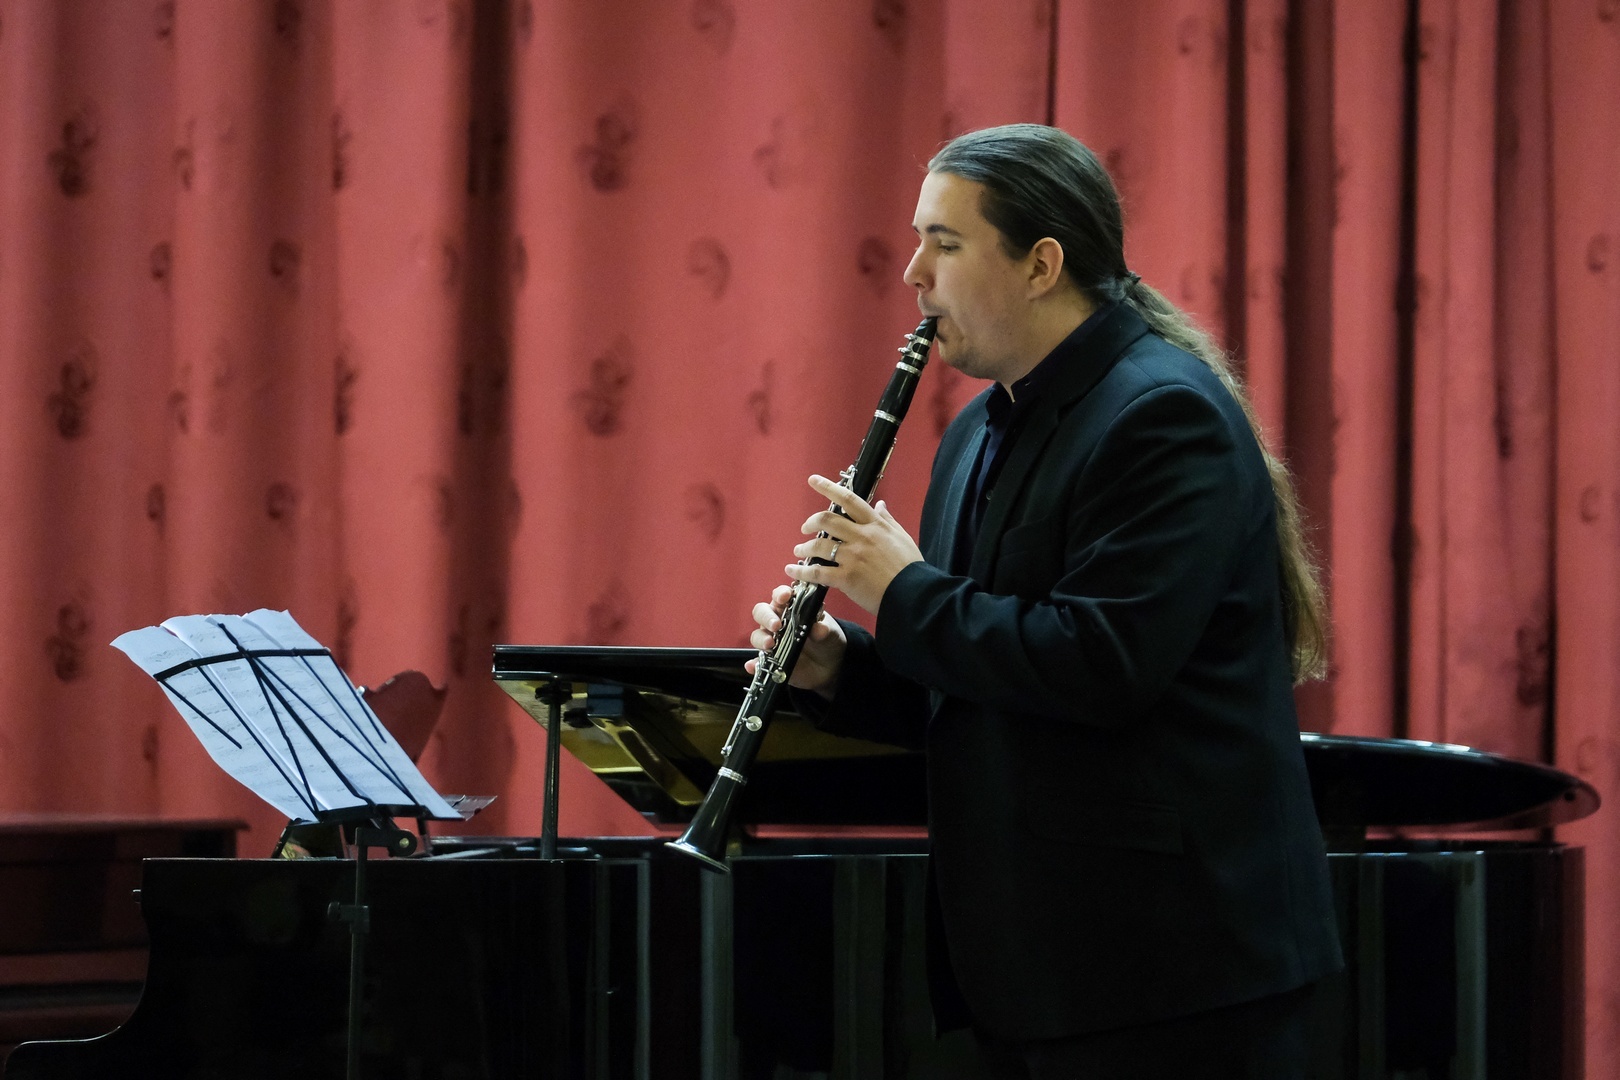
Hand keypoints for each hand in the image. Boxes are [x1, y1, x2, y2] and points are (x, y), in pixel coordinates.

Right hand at [748, 584, 847, 697]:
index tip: (785, 596)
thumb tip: (818, 629)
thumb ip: (824, 629)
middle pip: (761, 613)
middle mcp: (778, 622)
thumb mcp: (830, 632)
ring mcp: (773, 641)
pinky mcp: (771, 659)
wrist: (831, 665)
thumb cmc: (827, 641)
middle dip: (766, 617)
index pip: (780, 596)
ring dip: (761, 638)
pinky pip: (758, 661)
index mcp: (791, 608)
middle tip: (776, 625)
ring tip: (770, 644)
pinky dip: (753, 663)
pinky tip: (753, 665)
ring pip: (757, 635)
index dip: (780, 594)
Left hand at [784, 474, 923, 615]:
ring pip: (819, 545)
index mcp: (875, 525)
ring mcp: (853, 557)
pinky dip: (802, 571)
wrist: (915, 594)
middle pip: (827, 520)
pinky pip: (818, 572)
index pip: (849, 500)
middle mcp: (862, 537)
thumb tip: (880, 504)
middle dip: (811, 522)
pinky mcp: (846, 578)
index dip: (828, 487)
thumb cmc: (911, 567)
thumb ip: (888, 520)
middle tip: (804, 528)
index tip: (813, 480)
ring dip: (804, 547)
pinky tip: (793, 571)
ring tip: (798, 551)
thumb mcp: (902, 537)